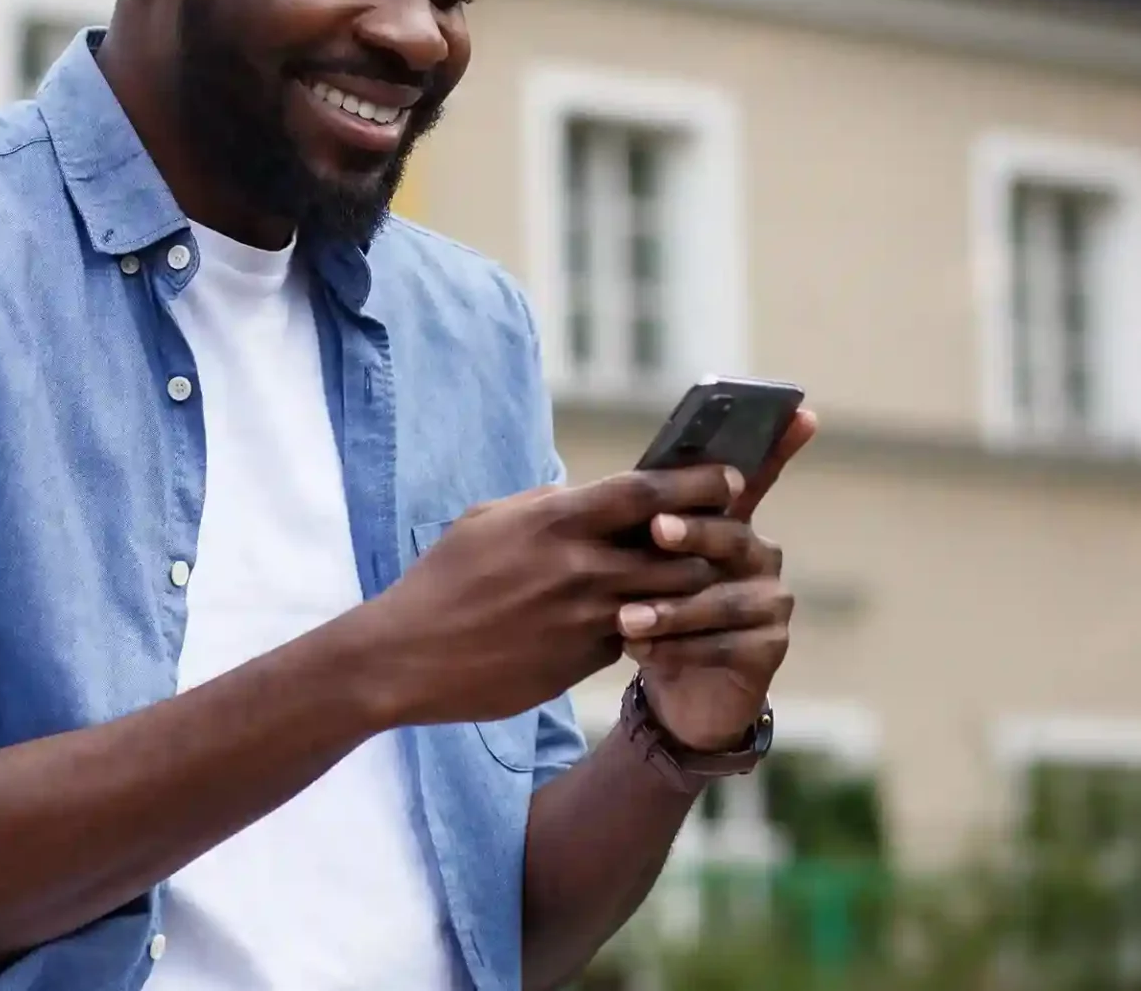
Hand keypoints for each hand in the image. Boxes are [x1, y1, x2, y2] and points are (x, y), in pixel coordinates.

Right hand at [356, 466, 739, 727]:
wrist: (407, 656)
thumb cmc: (443, 579)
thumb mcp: (489, 520)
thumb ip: (546, 505)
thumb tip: (586, 495)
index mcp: (557, 520)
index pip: (650, 491)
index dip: (699, 482)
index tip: (732, 477)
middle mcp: (580, 568)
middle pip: (678, 551)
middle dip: (709, 543)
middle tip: (732, 534)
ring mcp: (585, 619)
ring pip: (669, 601)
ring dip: (687, 590)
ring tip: (700, 580)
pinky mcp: (583, 662)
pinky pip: (633, 637)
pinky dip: (645, 627)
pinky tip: (646, 623)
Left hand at [617, 408, 819, 751]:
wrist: (674, 692)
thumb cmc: (654, 613)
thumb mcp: (642, 566)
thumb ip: (646, 523)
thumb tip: (621, 481)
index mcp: (730, 524)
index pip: (757, 477)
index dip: (780, 445)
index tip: (800, 411)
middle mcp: (760, 555)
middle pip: (732, 535)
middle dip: (693, 532)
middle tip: (656, 530)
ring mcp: (772, 601)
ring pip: (721, 597)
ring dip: (671, 608)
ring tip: (627, 619)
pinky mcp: (770, 647)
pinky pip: (724, 643)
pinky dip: (678, 648)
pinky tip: (639, 652)